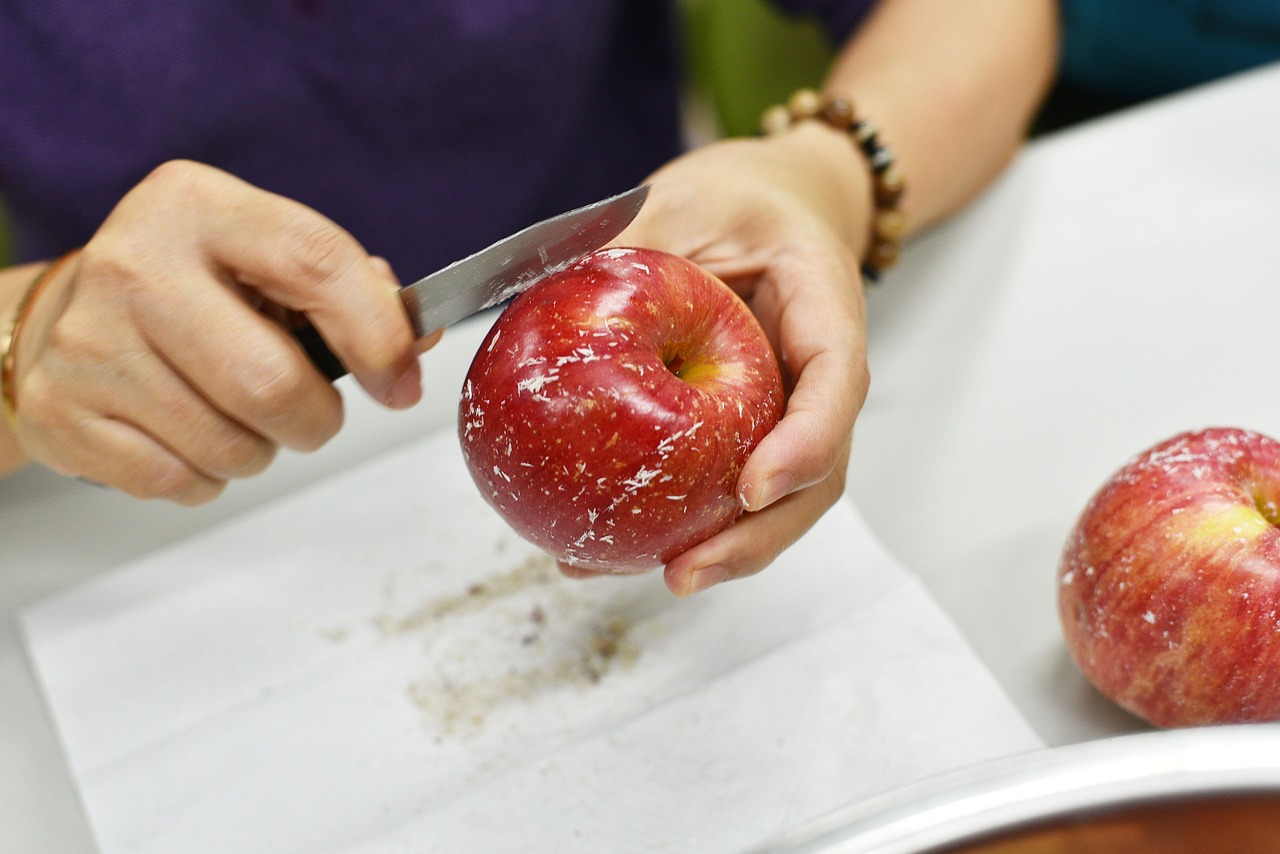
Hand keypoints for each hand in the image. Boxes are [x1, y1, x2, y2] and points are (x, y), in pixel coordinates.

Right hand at [6, 160, 430, 503]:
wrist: (63, 322)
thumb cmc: (192, 292)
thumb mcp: (262, 262)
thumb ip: (347, 289)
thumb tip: (415, 340)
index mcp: (198, 206)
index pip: (316, 263)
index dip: (377, 335)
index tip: (401, 383)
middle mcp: (135, 264)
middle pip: (271, 382)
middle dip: (316, 419)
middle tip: (310, 412)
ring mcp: (89, 341)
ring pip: (231, 446)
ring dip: (260, 448)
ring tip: (234, 411)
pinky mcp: (62, 412)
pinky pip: (181, 480)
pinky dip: (207, 476)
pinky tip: (185, 432)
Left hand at [562, 124, 871, 594]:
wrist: (772, 204)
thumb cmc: (741, 196)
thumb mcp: (686, 196)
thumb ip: (633, 240)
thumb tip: (539, 291)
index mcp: (825, 307)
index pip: (834, 384)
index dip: (804, 445)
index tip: (751, 489)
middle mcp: (816, 374)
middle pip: (814, 475)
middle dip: (756, 537)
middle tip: (686, 573)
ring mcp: (787, 411)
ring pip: (774, 500)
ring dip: (719, 551)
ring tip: (640, 576)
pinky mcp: (749, 430)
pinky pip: (723, 484)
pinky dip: (680, 525)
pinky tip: (608, 551)